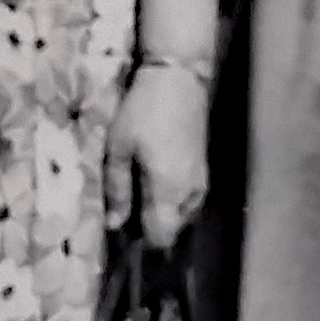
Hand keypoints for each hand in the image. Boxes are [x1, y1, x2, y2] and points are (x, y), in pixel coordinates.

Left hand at [104, 64, 210, 251]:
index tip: (123, 229)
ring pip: (183, 216)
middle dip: (151, 226)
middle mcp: (190, 193)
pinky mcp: (204, 170)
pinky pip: (189, 200)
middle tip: (128, 207)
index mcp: (168, 191)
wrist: (178, 79)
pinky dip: (173, 200)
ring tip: (141, 192)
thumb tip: (115, 225)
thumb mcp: (119, 148)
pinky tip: (156, 180)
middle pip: (173, 230)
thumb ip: (118, 189)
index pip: (160, 238)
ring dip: (163, 214)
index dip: (141, 241)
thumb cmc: (143, 111)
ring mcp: (201, 181)